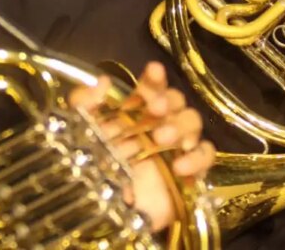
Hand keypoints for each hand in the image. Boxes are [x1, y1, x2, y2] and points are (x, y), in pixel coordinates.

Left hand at [69, 62, 215, 231]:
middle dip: (169, 100)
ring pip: (193, 122)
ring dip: (181, 126)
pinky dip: (198, 157)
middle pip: (177, 101)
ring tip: (162, 139)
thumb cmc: (92, 168)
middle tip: (156, 109)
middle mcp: (159, 124)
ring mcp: (176, 148)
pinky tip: (180, 165)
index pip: (152, 87)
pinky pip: (206, 156)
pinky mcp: (190, 172)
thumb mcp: (78, 131)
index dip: (155, 77)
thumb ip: (84, 103)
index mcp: (136, 112)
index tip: (153, 71)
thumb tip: (103, 81)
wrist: (101, 214)